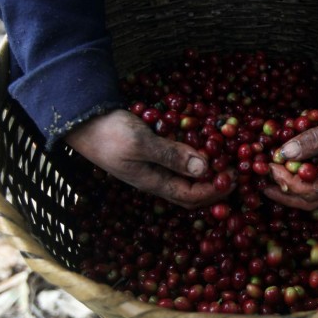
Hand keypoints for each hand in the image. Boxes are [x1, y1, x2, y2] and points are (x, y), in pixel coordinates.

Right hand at [65, 109, 235, 208]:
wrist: (82, 121)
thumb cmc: (109, 133)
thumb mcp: (141, 143)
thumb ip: (172, 155)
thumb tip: (204, 169)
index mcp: (154, 183)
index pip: (192, 196)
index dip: (215, 190)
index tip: (235, 177)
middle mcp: (156, 179)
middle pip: (192, 192)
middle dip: (215, 185)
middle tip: (235, 171)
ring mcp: (153, 168)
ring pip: (186, 177)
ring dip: (207, 171)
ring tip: (225, 159)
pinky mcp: (151, 154)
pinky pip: (178, 161)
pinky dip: (194, 157)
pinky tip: (204, 146)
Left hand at [263, 97, 317, 209]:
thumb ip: (314, 140)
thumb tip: (284, 153)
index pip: (311, 191)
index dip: (287, 181)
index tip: (270, 165)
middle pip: (310, 199)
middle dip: (284, 192)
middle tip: (262, 181)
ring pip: (313, 190)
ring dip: (290, 185)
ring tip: (271, 175)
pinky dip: (300, 173)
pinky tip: (288, 162)